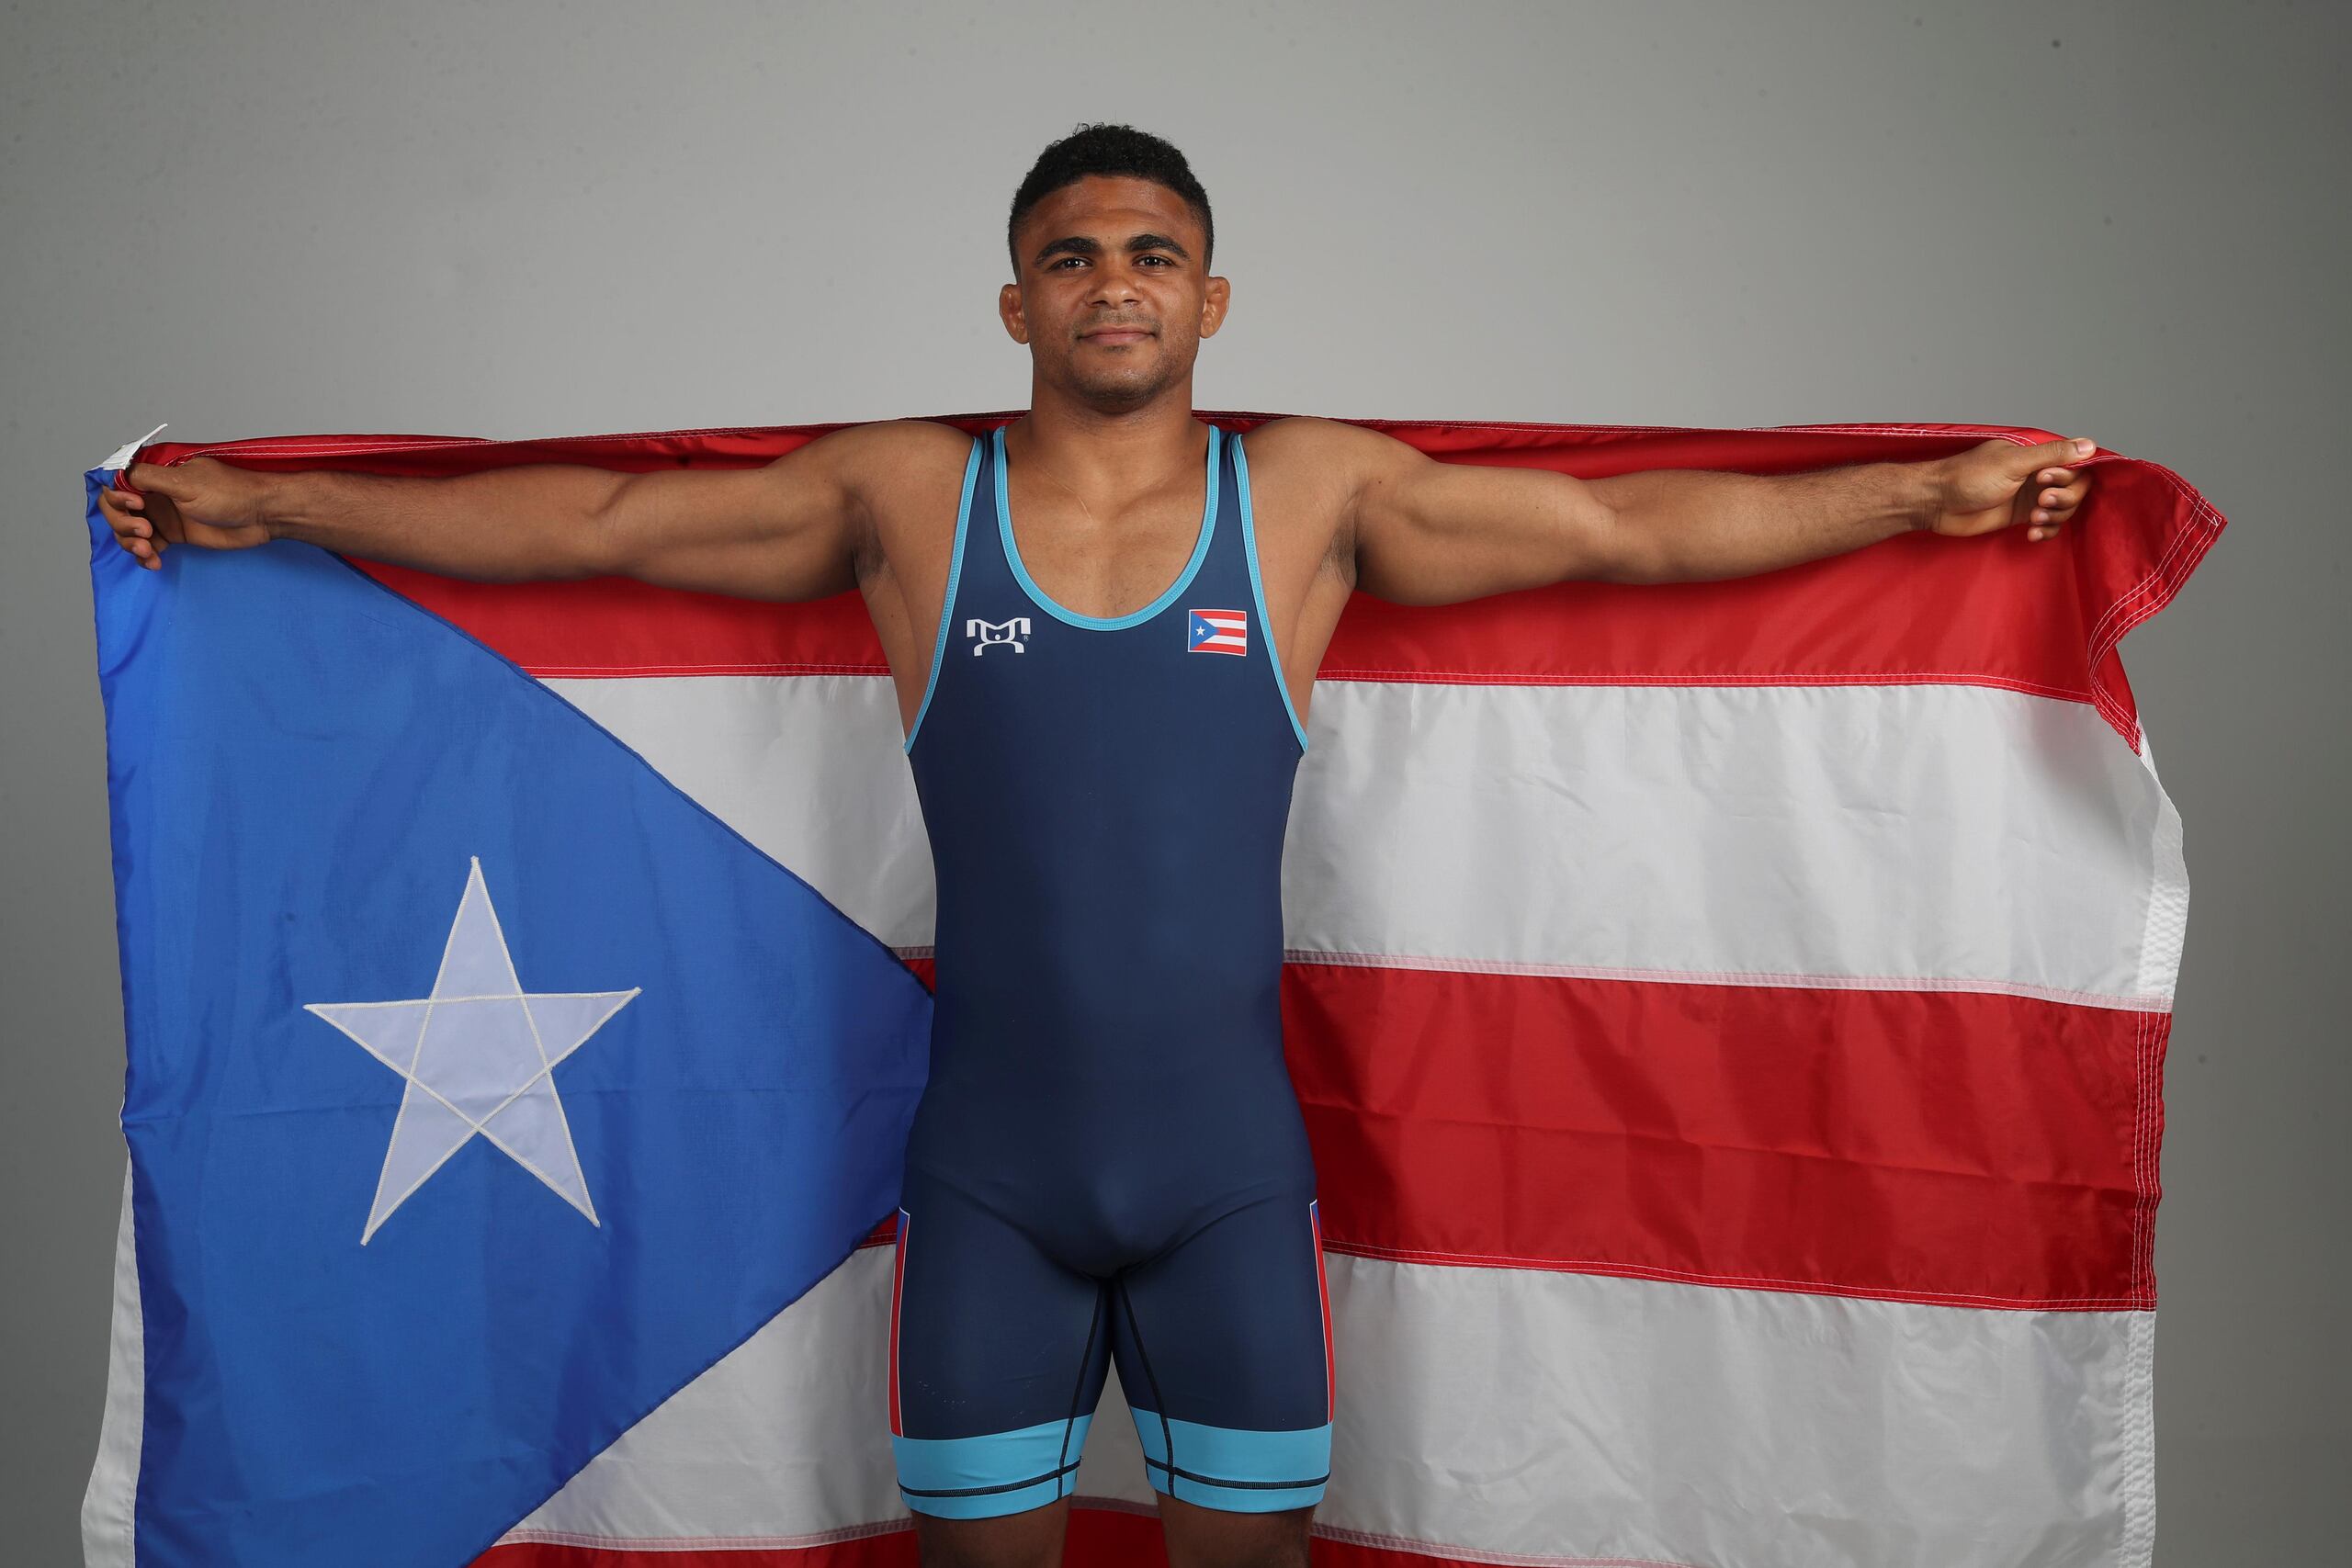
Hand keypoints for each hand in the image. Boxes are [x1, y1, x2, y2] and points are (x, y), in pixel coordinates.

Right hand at [98, 457, 276, 570]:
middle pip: (117, 511)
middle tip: (145, 532)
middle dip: (122, 524)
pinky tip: (153, 562)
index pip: (116, 484)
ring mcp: (164, 516)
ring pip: (128, 532)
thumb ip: (149, 477)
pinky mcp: (174, 535)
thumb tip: (117, 474)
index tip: (137, 506)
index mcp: (156, 475)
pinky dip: (144, 556)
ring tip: (149, 551)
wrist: (263, 516)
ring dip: (130, 544)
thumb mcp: (186, 482)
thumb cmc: (231, 493)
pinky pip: (147, 547)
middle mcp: (155, 494)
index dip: (117, 498)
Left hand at [1923, 436, 2095, 542]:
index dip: (2070, 476)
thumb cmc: (1968, 477)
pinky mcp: (2020, 516)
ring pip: (2064, 509)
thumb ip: (2051, 455)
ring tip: (2034, 518)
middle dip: (2065, 498)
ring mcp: (2030, 496)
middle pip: (2076, 488)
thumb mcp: (2013, 463)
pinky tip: (2031, 533)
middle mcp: (2037, 474)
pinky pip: (2047, 525)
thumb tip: (2089, 445)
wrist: (1937, 503)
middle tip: (2040, 501)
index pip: (2076, 465)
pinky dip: (2046, 531)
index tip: (2046, 480)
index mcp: (2037, 455)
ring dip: (2056, 516)